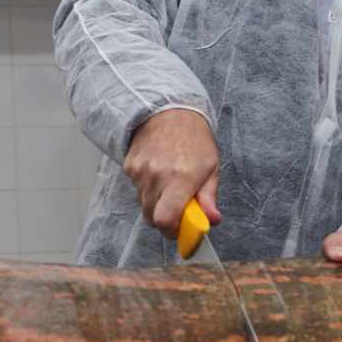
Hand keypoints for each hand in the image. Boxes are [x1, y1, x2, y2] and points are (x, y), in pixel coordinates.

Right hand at [123, 108, 219, 237]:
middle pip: (152, 218)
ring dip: (156, 203)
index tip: (181, 229)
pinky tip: (157, 171)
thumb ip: (209, 197)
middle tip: (177, 208)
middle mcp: (157, 177)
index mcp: (181, 179)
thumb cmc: (194, 139)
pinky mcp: (129, 167)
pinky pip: (136, 189)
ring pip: (143, 204)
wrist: (167, 110)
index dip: (172, 231)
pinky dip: (147, 188)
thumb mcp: (211, 167)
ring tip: (168, 184)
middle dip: (165, 219)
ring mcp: (139, 172)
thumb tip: (211, 220)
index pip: (165, 220)